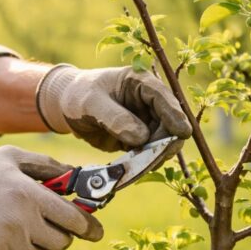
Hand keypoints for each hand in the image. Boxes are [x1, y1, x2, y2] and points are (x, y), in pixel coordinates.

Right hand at [0, 146, 102, 249]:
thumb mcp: (11, 158)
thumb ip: (47, 165)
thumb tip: (76, 174)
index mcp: (31, 194)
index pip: (75, 220)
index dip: (90, 228)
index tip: (96, 232)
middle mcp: (23, 220)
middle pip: (61, 243)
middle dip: (58, 235)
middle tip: (44, 225)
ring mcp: (7, 242)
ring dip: (36, 248)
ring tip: (18, 231)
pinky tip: (4, 243)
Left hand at [36, 65, 192, 151]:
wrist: (68, 107)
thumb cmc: (79, 95)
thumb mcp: (91, 102)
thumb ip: (114, 117)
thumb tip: (141, 138)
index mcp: (140, 82)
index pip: (163, 97)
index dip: (175, 115)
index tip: (181, 133)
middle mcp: (149, 101)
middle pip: (171, 122)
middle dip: (167, 141)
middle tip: (156, 157)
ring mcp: (147, 121)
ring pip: (165, 140)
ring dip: (158, 154)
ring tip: (143, 164)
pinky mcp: (141, 138)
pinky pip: (151, 152)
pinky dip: (147, 161)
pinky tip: (137, 167)